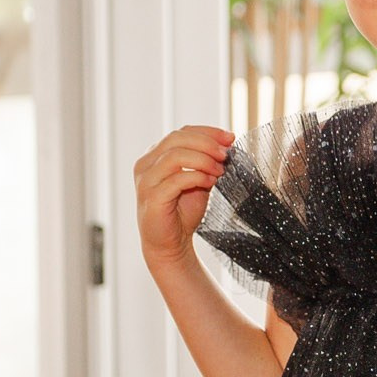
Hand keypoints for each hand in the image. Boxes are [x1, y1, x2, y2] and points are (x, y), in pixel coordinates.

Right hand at [134, 126, 233, 267]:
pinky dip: (196, 176)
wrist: (171, 244)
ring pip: (174, 156)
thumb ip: (207, 162)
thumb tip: (226, 143)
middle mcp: (146, 165)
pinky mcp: (151, 198)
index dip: (208, 132)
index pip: (181, 132)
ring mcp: (146, 181)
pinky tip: (210, 182)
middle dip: (206, 143)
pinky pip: (175, 180)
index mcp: (155, 156)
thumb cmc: (182, 212)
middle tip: (226, 154)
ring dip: (203, 159)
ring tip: (220, 170)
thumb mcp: (199, 180)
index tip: (230, 138)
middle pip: (176, 139)